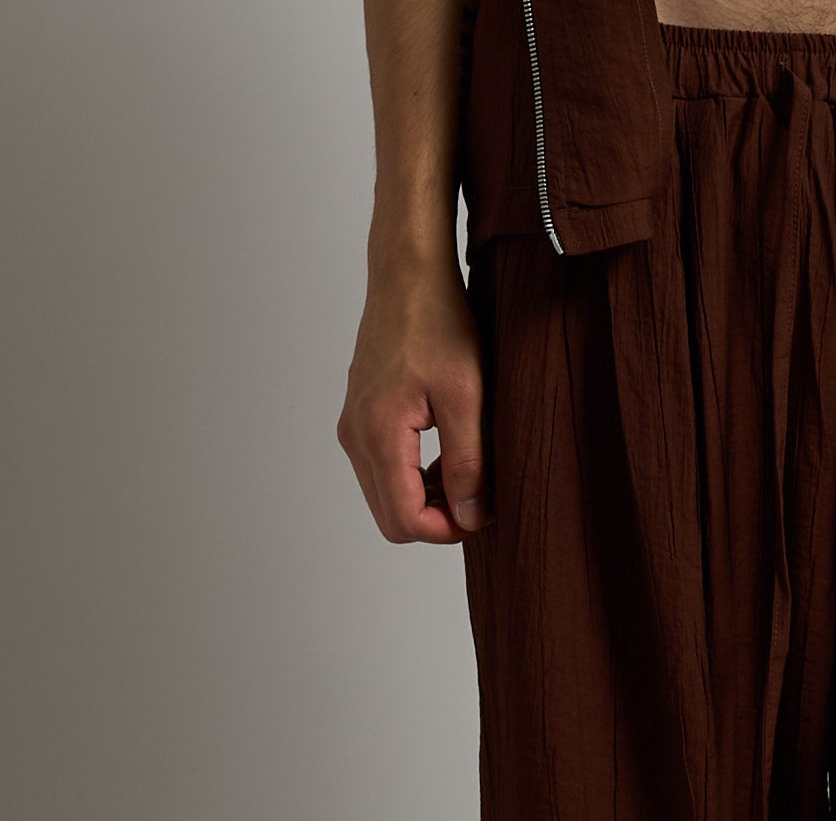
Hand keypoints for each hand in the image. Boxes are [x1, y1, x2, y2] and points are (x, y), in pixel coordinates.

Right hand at [337, 252, 489, 543]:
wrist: (408, 274)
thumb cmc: (439, 322)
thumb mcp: (467, 397)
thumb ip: (468, 463)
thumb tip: (470, 518)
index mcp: (379, 433)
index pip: (405, 519)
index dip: (446, 530)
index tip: (481, 513)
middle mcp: (356, 435)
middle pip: (391, 517)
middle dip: (436, 519)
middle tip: (478, 497)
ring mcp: (354, 425)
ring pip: (387, 496)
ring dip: (427, 498)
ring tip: (469, 473)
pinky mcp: (360, 416)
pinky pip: (384, 470)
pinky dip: (416, 477)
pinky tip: (448, 456)